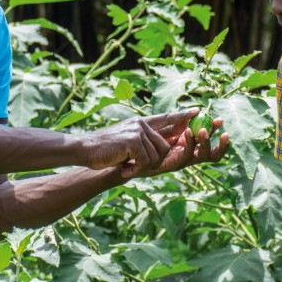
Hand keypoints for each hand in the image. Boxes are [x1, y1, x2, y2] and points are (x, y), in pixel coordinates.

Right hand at [80, 110, 195, 177]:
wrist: (84, 148)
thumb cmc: (103, 149)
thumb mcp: (125, 141)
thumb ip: (142, 141)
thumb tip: (159, 148)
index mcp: (140, 123)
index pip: (165, 117)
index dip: (182, 116)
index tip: (197, 111)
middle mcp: (141, 124)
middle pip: (165, 146)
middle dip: (155, 162)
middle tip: (136, 168)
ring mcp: (138, 131)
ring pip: (157, 155)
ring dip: (144, 167)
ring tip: (127, 168)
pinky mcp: (133, 141)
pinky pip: (146, 160)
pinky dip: (136, 169)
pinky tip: (125, 169)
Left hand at [139, 114, 229, 176]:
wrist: (120, 155)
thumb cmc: (137, 141)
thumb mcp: (158, 126)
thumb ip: (174, 120)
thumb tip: (194, 111)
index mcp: (184, 145)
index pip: (205, 140)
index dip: (214, 131)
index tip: (220, 120)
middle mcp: (184, 155)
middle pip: (210, 153)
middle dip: (219, 143)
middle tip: (222, 129)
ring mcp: (179, 162)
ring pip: (201, 155)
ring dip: (204, 142)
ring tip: (202, 129)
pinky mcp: (170, 166)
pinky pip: (185, 156)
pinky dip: (189, 144)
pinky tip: (189, 131)